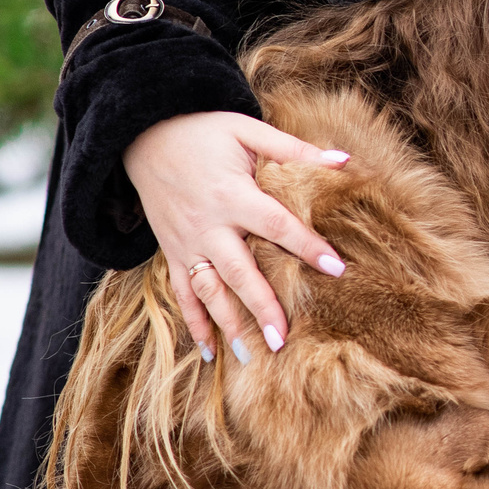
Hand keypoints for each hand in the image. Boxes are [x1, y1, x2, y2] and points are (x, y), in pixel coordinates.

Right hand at [127, 111, 350, 363]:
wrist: (143, 134)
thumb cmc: (205, 131)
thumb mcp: (249, 130)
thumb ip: (295, 150)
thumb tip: (346, 161)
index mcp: (232, 194)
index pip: (276, 225)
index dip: (307, 246)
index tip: (338, 268)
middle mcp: (207, 225)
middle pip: (240, 272)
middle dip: (262, 306)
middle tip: (285, 340)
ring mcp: (186, 243)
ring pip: (209, 292)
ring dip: (230, 325)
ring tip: (252, 357)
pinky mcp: (171, 252)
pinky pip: (181, 294)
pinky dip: (194, 323)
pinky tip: (210, 352)